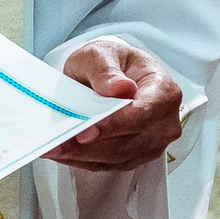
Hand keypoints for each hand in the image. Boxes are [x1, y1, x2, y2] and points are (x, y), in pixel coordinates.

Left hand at [47, 38, 184, 172]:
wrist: (110, 76)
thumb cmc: (112, 63)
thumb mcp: (102, 53)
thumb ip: (106, 70)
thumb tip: (120, 88)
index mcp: (164, 91)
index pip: (143, 113)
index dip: (115, 124)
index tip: (87, 130)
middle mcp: (164, 122)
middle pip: (128, 142)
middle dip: (91, 146)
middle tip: (59, 143)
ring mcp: (152, 143)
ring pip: (116, 158)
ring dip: (82, 156)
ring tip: (55, 148)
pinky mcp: (135, 156)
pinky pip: (108, 165)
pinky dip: (83, 160)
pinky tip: (63, 152)